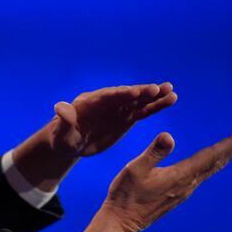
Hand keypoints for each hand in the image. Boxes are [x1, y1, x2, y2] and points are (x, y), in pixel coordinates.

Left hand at [50, 83, 176, 156]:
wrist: (70, 143)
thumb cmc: (63, 139)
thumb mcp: (62, 134)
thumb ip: (64, 121)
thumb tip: (60, 106)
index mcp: (90, 103)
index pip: (107, 97)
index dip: (120, 94)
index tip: (134, 92)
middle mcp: (106, 102)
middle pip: (125, 96)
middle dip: (140, 92)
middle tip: (157, 88)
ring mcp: (117, 109)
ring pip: (137, 101)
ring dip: (153, 96)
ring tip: (171, 90)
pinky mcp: (125, 118)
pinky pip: (142, 111)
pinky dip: (156, 106)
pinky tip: (171, 99)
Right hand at [82, 128, 231, 231]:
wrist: (121, 222)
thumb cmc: (125, 195)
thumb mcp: (135, 169)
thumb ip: (153, 152)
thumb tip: (169, 136)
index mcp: (180, 176)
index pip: (213, 155)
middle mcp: (187, 184)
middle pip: (217, 162)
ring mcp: (183, 191)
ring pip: (210, 169)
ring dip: (225, 155)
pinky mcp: (177, 195)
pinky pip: (201, 176)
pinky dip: (211, 163)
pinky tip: (209, 162)